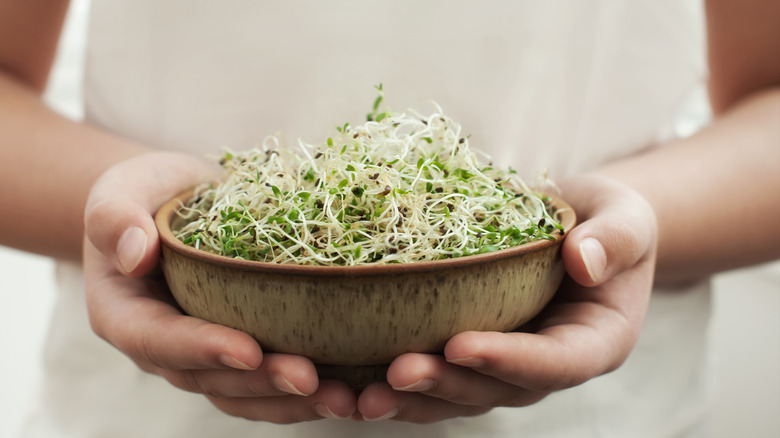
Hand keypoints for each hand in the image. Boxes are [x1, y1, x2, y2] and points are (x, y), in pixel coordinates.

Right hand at [83, 152, 355, 421]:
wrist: (179, 202)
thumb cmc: (147, 193)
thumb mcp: (122, 189)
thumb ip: (115, 216)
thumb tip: (135, 252)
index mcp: (126, 315)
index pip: (159, 341)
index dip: (202, 349)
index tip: (248, 348)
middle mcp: (165, 347)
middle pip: (209, 378)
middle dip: (261, 382)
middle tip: (309, 378)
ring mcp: (205, 353)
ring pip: (245, 392)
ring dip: (291, 401)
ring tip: (342, 399)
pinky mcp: (242, 346)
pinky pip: (269, 380)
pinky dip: (306, 391)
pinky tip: (350, 389)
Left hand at [356, 173, 657, 422]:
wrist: (580, 227)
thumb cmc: (606, 221)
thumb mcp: (624, 219)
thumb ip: (613, 239)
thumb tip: (583, 261)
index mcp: (594, 342)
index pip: (554, 362)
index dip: (508, 359)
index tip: (460, 344)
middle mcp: (547, 365)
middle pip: (495, 390)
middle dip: (445, 385)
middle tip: (397, 373)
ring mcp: (507, 365)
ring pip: (458, 396)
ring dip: (409, 401)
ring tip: (357, 399)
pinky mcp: (473, 353)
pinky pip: (437, 375)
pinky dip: (393, 384)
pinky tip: (349, 386)